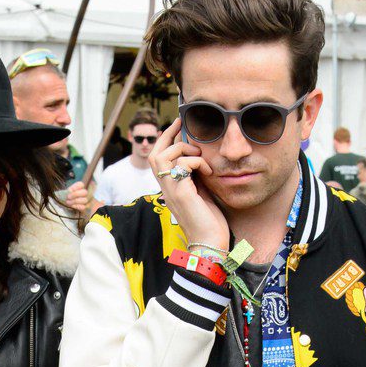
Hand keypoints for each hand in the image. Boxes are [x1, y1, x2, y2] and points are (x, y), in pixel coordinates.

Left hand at [64, 182, 90, 215]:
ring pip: (84, 200)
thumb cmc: (66, 197)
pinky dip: (77, 206)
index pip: (81, 184)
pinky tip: (72, 206)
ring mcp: (87, 200)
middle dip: (75, 194)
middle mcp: (85, 193)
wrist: (66, 204)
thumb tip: (69, 191)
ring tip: (68, 202)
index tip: (69, 190)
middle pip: (84, 192)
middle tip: (68, 197)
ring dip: (75, 201)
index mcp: (80, 187)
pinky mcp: (86, 207)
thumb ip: (67, 191)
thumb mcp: (65, 192)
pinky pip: (84, 207)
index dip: (75, 187)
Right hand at [149, 120, 229, 252]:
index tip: (179, 125)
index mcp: (170, 188)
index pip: (159, 158)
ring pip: (164, 155)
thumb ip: (196, 175)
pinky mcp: (181, 193)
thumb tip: (199, 156)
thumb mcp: (201, 191)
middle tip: (182, 123)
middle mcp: (166, 188)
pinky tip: (210, 171)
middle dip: (168, 135)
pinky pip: (183, 163)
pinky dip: (198, 161)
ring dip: (184, 148)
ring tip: (201, 157)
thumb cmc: (209, 221)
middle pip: (155, 153)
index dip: (166, 139)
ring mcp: (172, 191)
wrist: (211, 243)